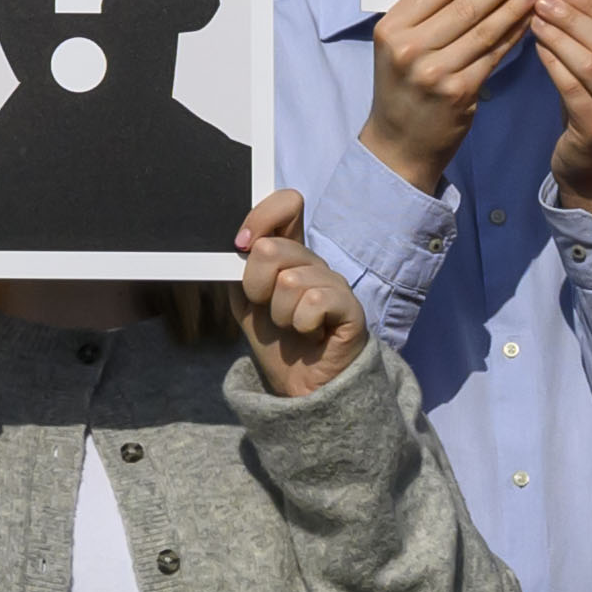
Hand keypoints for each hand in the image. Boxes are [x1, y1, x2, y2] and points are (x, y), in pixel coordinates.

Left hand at [228, 186, 367, 398]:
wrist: (300, 387)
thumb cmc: (278, 344)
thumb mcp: (246, 302)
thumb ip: (241, 270)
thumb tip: (241, 244)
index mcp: (290, 254)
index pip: (287, 204)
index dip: (261, 216)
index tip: (241, 244)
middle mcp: (314, 263)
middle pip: (273, 248)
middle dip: (257, 287)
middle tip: (269, 310)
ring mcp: (334, 283)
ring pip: (289, 281)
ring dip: (281, 314)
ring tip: (293, 328)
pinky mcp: (350, 307)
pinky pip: (313, 302)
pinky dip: (301, 325)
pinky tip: (312, 334)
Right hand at [360, 0, 536, 191]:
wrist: (399, 143)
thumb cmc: (403, 89)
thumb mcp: (398, 47)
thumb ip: (426, 16)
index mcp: (391, 29)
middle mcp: (409, 48)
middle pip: (465, 5)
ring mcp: (435, 71)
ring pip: (484, 29)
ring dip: (514, 6)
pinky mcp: (459, 92)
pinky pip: (494, 55)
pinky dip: (514, 35)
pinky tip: (527, 23)